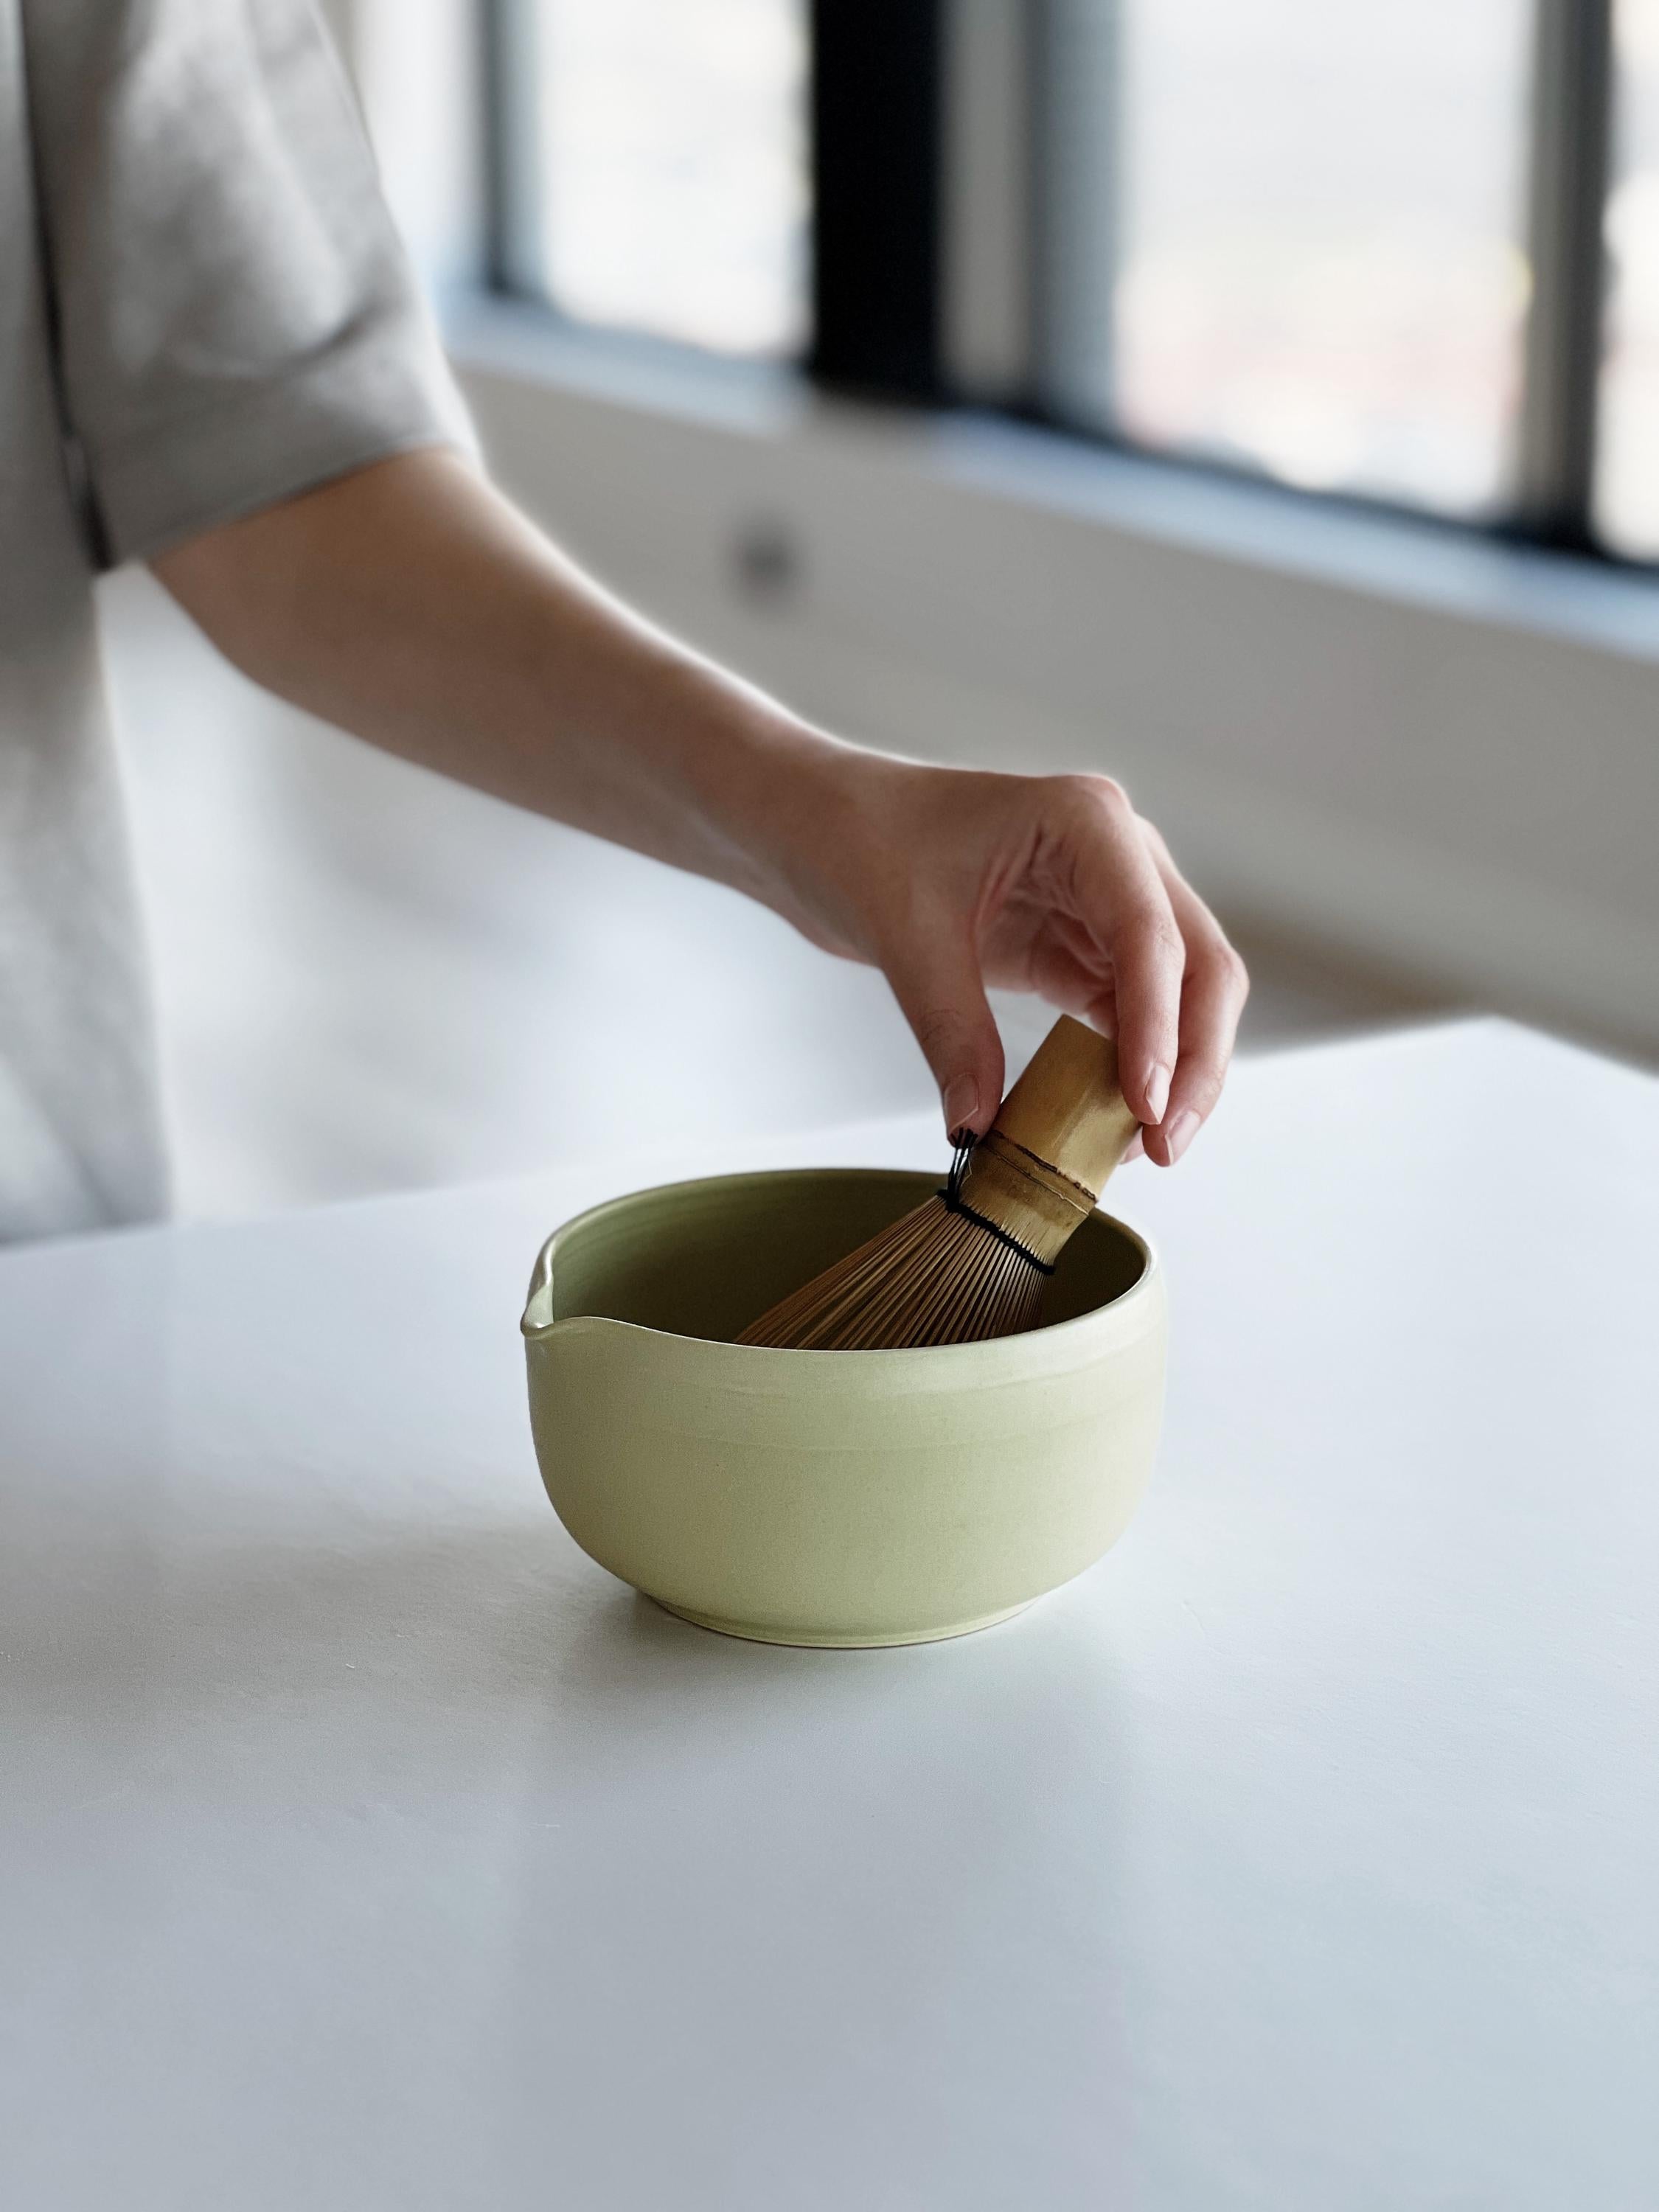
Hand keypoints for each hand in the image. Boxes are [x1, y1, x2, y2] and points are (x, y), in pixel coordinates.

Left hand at [799, 758, 1248, 1166]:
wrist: (826, 827)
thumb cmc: (863, 840)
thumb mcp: (905, 936)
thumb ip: (951, 1031)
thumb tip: (979, 1127)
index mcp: (1086, 822)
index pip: (1149, 933)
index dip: (1158, 1025)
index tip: (1144, 1104)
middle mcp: (1119, 856)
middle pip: (1199, 966)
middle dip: (1195, 1060)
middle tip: (1162, 1145)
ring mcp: (1110, 902)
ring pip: (1183, 997)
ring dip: (1175, 1073)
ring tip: (1142, 1147)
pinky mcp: (1084, 947)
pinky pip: (1133, 1015)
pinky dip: (1132, 1068)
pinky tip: (1111, 1120)